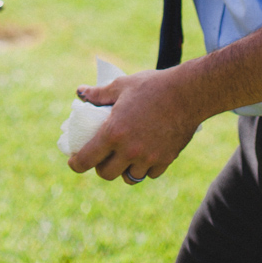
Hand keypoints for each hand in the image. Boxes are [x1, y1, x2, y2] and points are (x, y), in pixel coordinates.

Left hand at [68, 66, 202, 182]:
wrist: (187, 93)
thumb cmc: (152, 86)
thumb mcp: (121, 86)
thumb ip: (99, 94)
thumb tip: (80, 92)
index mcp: (114, 132)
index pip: (87, 159)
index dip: (76, 164)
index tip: (74, 162)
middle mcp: (129, 150)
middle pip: (106, 174)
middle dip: (101, 167)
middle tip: (102, 157)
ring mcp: (148, 158)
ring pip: (129, 177)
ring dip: (124, 169)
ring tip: (124, 156)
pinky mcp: (165, 161)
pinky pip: (149, 173)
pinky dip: (145, 167)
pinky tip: (145, 154)